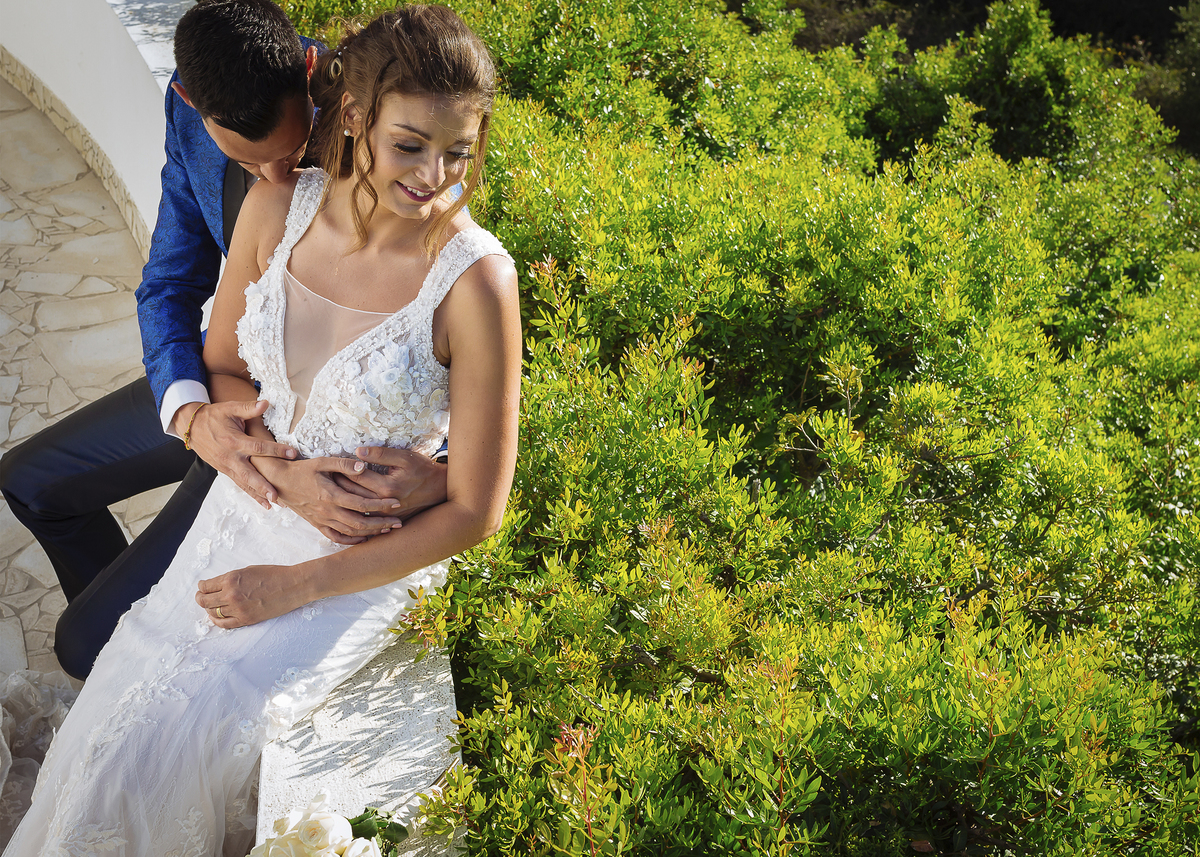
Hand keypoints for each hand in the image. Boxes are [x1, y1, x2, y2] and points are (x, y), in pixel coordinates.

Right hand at [175, 400, 296, 507]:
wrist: (192, 426)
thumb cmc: (213, 416)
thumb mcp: (229, 408)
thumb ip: (248, 408)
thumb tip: (266, 403)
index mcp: (234, 441)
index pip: (258, 447)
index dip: (276, 450)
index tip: (292, 454)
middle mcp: (230, 457)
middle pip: (249, 474)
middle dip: (263, 486)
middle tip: (277, 496)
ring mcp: (227, 466)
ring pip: (244, 483)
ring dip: (259, 495)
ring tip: (275, 504)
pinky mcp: (225, 471)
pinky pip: (240, 484)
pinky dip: (251, 494)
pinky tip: (263, 503)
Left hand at [196, 564, 305, 628]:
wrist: (293, 585)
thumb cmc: (274, 574)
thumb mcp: (248, 570)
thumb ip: (231, 578)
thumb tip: (217, 585)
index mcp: (231, 579)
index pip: (206, 586)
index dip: (201, 587)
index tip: (202, 587)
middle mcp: (231, 594)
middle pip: (205, 601)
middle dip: (200, 598)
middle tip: (200, 597)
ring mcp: (238, 609)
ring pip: (212, 613)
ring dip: (208, 609)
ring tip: (209, 607)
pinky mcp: (246, 619)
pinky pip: (224, 623)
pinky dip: (217, 621)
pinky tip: (216, 617)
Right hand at [255, 456, 403, 544]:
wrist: (279, 482)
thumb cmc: (302, 469)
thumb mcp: (322, 462)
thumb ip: (344, 464)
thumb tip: (364, 466)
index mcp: (331, 495)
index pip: (361, 504)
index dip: (380, 505)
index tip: (396, 503)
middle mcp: (327, 511)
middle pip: (359, 523)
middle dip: (381, 524)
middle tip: (398, 523)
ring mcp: (322, 520)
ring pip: (350, 532)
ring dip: (370, 533)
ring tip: (387, 530)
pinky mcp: (317, 524)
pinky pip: (336, 537)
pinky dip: (351, 540)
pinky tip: (364, 538)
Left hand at [333, 446, 447, 519]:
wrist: (440, 489)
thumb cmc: (423, 470)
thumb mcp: (404, 457)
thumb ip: (380, 454)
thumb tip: (358, 451)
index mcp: (386, 487)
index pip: (355, 477)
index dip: (341, 468)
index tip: (328, 463)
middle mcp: (384, 504)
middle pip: (352, 494)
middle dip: (337, 485)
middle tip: (323, 477)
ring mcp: (385, 514)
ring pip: (356, 508)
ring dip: (342, 499)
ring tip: (329, 490)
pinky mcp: (388, 519)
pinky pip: (365, 517)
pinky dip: (352, 512)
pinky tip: (343, 506)